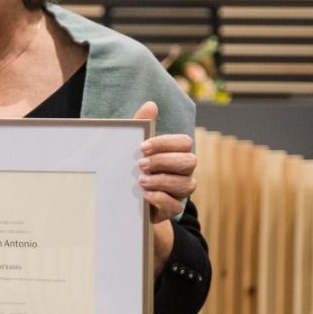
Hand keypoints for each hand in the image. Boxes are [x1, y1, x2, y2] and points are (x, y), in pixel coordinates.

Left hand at [133, 101, 196, 223]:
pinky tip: (145, 195)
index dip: (165, 143)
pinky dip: (161, 199)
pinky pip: (176, 206)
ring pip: (186, 184)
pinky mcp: (171, 209)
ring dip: (162, 181)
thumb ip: (141, 125)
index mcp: (176, 153)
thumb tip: (151, 104)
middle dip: (164, 161)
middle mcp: (183, 171)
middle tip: (140, 164)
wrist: (123, 199)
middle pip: (189, 162)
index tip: (142, 147)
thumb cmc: (131, 166)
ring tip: (141, 181)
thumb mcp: (132, 146)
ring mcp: (179, 191)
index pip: (184, 142)